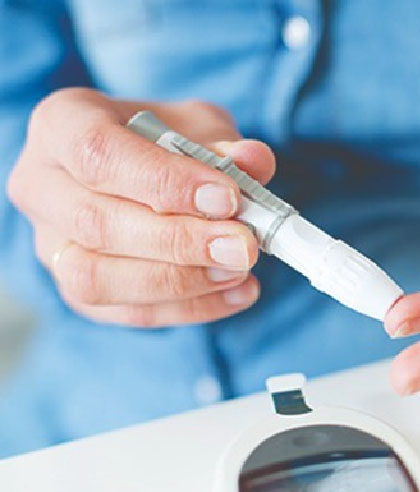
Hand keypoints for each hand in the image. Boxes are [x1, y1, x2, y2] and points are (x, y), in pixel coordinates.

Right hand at [6, 88, 274, 325]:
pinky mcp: (76, 291)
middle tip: (244, 245)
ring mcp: (51, 245)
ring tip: (239, 270)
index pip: (99, 153)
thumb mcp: (200, 127)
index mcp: (61, 124)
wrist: (147, 174)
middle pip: (96, 223)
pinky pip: (127, 313)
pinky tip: (238, 292)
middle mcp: (41, 186)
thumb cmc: (167, 143)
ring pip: (98, 278)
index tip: (227, 197)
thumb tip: (252, 161)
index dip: (165, 181)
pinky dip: (191, 308)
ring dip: (181, 281)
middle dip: (179, 241)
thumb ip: (225, 145)